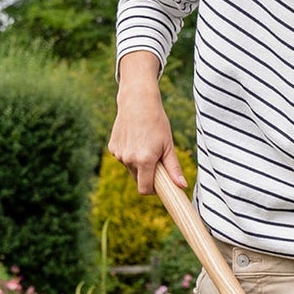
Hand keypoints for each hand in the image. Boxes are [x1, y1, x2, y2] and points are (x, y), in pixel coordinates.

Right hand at [110, 50, 184, 194]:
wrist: (137, 102)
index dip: (153, 191)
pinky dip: (131, 155)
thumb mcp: (168, 146)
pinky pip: (123, 159)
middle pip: (138, 180)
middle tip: (157, 161)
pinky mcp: (112, 147)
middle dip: (148, 176)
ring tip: (147, 146)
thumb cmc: (157, 123)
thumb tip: (182, 186)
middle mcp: (128, 159)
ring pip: (131, 169)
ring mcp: (118, 153)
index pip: (144, 189)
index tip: (161, 185)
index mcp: (144, 160)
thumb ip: (174, 168)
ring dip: (139, 164)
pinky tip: (136, 140)